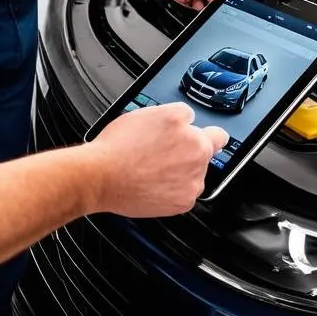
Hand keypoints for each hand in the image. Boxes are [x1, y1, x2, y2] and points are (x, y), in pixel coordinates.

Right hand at [86, 103, 227, 216]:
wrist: (102, 176)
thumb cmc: (119, 146)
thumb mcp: (150, 114)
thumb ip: (177, 116)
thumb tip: (187, 120)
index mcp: (191, 133)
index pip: (214, 131)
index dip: (201, 132)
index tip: (204, 136)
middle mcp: (197, 157)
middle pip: (204, 152)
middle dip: (189, 151)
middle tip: (165, 152)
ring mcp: (192, 182)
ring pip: (195, 173)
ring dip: (182, 171)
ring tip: (153, 168)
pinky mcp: (184, 202)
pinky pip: (185, 192)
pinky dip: (174, 189)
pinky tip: (154, 182)